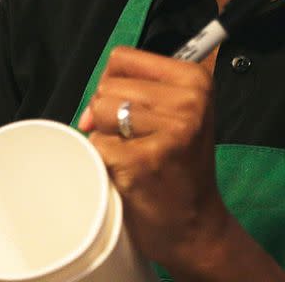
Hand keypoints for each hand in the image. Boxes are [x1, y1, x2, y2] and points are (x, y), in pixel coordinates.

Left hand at [78, 45, 232, 272]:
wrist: (195, 225)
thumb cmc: (178, 165)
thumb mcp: (175, 113)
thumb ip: (133, 91)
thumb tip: (89, 108)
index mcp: (195, 80)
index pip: (122, 58)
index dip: (114, 84)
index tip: (131, 111)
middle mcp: (188, 100)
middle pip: (108, 86)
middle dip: (109, 114)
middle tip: (136, 142)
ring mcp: (170, 131)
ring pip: (99, 111)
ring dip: (106, 137)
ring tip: (134, 156)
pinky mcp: (145, 160)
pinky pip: (96, 144)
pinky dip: (103, 161)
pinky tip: (130, 174)